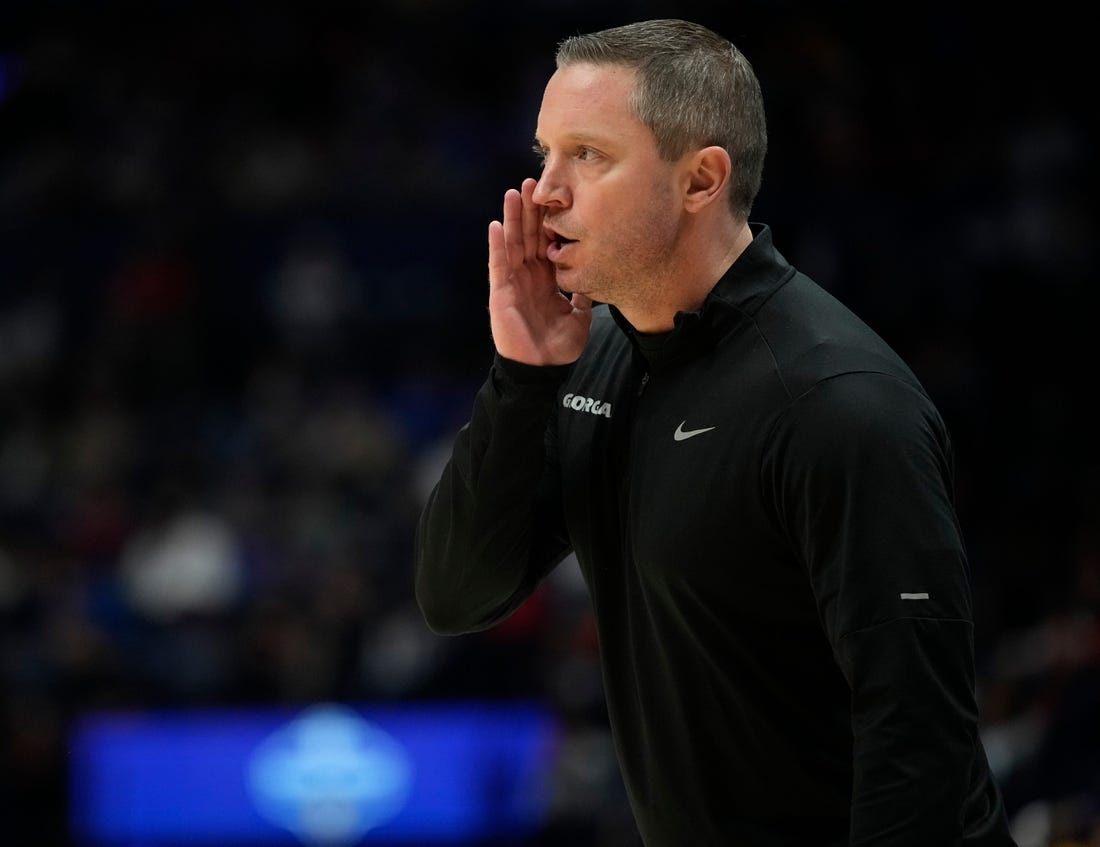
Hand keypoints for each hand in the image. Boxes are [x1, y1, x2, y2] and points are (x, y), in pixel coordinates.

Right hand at [487, 178, 591, 364]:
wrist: (541, 369)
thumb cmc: (558, 347)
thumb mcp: (580, 316)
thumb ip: (584, 295)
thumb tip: (596, 275)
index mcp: (548, 279)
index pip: (549, 242)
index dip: (551, 220)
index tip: (557, 196)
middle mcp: (529, 276)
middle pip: (530, 236)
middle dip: (532, 210)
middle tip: (533, 181)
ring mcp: (514, 282)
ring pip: (513, 243)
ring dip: (513, 218)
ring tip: (513, 192)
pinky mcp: (501, 292)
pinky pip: (498, 264)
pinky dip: (497, 245)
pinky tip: (496, 225)